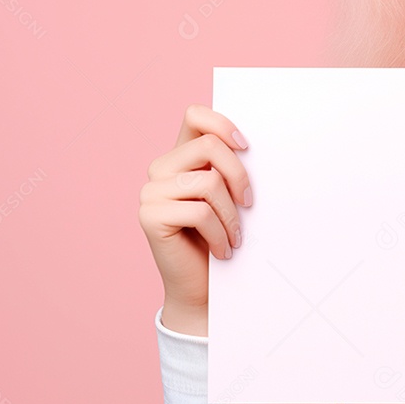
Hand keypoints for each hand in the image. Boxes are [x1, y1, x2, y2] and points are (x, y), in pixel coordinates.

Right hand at [138, 104, 252, 330]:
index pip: (194, 115)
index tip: (247, 147)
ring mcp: (151, 192)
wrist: (202, 288)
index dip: (222, 124)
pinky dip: (220, 234)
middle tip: (250, 204)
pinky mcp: (149, 216)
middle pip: (209, 147)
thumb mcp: (230, 197)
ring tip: (235, 236)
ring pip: (209, 182)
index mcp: (181, 157)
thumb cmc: (222, 238)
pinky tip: (223, 250)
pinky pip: (200, 212)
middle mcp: (161, 169)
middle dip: (240, 175)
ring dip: (232, 214)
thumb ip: (230, 170)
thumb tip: (254, 148)